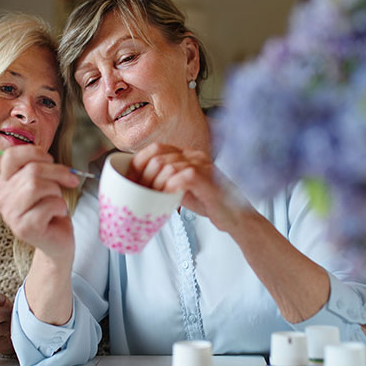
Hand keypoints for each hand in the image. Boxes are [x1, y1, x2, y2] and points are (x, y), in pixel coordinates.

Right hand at [0, 144, 78, 262]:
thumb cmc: (52, 211)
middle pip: (31, 170)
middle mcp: (3, 198)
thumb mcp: (45, 183)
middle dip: (57, 173)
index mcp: (5, 183)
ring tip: (58, 201)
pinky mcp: (24, 228)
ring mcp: (11, 215)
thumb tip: (49, 158)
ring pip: (36, 186)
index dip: (34, 152)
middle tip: (70, 181)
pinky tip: (58, 215)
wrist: (57, 242)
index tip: (51, 161)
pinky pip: (48, 205)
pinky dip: (60, 206)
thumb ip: (41, 168)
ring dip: (57, 191)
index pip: (10, 156)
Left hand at [129, 143, 246, 231]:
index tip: (130, 180)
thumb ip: (163, 182)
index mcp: (186, 154)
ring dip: (155, 185)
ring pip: (168, 166)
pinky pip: (183, 176)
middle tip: (140, 193)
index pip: (155, 148)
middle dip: (143, 177)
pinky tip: (168, 196)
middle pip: (158, 156)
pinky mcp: (208, 179)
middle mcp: (194, 155)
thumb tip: (137, 185)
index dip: (138, 162)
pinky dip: (170, 187)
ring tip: (153, 198)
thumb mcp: (180, 189)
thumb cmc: (208, 203)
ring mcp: (202, 165)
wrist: (234, 217)